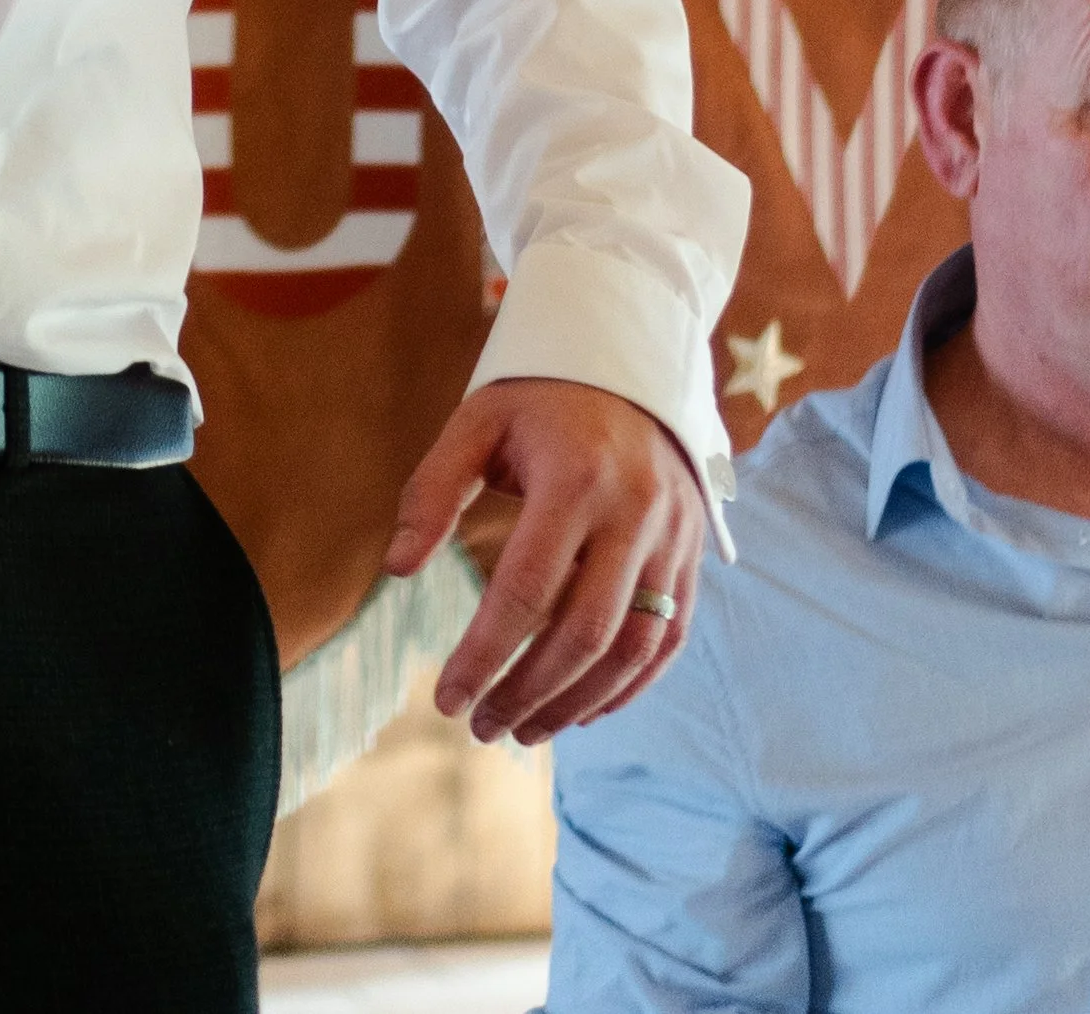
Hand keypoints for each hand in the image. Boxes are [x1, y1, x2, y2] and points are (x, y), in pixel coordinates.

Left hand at [382, 376, 706, 746]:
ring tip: (525, 730)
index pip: (526, 589)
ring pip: (632, 646)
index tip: (445, 699)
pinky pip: (669, 637)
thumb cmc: (539, 397)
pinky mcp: (692, 550)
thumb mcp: (477, 422)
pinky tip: (582, 709)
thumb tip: (396, 569)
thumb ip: (432, 490)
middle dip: (528, 693)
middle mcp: (634, 510)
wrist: (630, 358)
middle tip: (481, 728)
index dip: (484, 654)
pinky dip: (629, 686)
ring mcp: (672, 534)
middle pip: (583, 632)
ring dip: (577, 702)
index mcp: (576, 476)